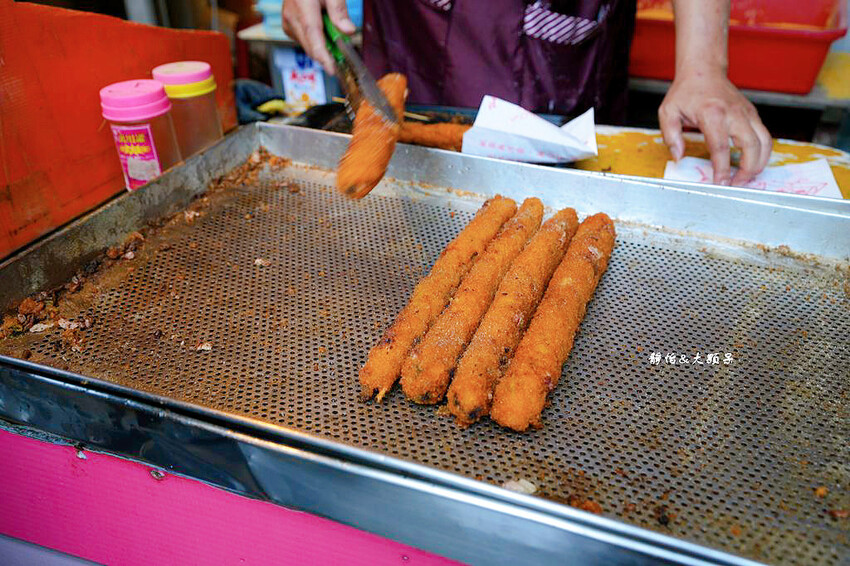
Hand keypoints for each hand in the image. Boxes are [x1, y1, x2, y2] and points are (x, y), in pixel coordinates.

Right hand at [282, 0, 354, 73]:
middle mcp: (291, 17)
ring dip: (323, 47)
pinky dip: (316, 41)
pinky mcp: (288, 27)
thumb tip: (348, 31)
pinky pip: (304, 41)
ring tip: (333, 33)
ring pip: (308, 46)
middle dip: (328, 55)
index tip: (332, 70)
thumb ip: (339, 11)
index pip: (313, 37)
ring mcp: (287, 23)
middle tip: (344, 54)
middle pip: (310, 46)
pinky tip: (323, 30)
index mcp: (302, 6)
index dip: (323, 56)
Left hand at [659, 71, 771, 185]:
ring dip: (759, 163)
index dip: (722, 168)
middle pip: (751, 146)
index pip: (720, 146)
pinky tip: (751, 164)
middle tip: (735, 185)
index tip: (720, 184)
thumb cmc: (685, 92)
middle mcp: (734, 113)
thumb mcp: (668, 112)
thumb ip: (671, 136)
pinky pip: (765, 136)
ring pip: (765, 141)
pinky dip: (762, 153)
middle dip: (747, 170)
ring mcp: (747, 113)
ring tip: (746, 178)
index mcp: (712, 113)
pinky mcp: (753, 114)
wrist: (703, 70)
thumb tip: (678, 157)